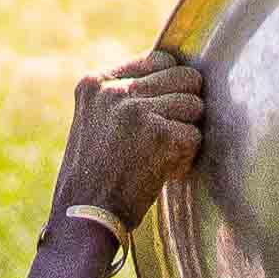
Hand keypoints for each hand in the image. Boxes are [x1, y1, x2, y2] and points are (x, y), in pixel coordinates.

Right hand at [49, 47, 207, 231]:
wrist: (82, 218)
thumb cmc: (92, 178)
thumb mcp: (94, 121)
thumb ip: (123, 96)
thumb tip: (172, 75)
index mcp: (96, 83)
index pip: (160, 60)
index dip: (170, 87)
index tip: (160, 115)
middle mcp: (116, 91)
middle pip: (185, 77)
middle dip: (183, 108)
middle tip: (166, 138)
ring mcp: (137, 111)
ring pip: (194, 105)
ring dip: (185, 134)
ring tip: (160, 156)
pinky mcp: (159, 135)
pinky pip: (195, 137)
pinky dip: (185, 160)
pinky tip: (163, 173)